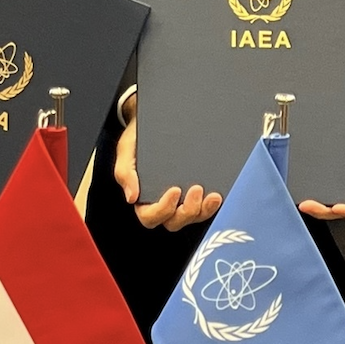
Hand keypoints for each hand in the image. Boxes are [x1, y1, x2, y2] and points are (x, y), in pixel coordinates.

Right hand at [114, 94, 221, 231]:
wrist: (153, 121)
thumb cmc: (137, 139)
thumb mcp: (127, 151)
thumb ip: (125, 173)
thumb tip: (132, 197)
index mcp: (143, 198)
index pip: (150, 217)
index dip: (162, 210)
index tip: (174, 190)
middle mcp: (162, 203)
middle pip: (174, 222)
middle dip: (187, 211)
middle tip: (196, 189)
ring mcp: (180, 200)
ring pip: (192, 217)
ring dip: (203, 211)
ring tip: (213, 195)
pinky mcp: (195, 193)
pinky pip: (204, 207)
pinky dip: (212, 205)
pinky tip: (219, 193)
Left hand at [298, 85, 344, 222]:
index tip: (340, 206)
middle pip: (342, 206)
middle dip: (325, 210)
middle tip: (308, 205)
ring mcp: (340, 174)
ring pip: (328, 197)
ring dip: (315, 203)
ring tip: (300, 199)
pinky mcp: (327, 163)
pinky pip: (318, 178)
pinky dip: (308, 184)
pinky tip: (296, 180)